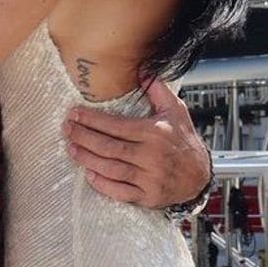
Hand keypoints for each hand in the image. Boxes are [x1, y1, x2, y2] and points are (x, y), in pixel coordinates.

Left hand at [63, 77, 210, 208]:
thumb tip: (142, 70)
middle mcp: (150, 156)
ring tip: (71, 148)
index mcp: (154, 133)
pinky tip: (89, 173)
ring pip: (111, 169)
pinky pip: (120, 192)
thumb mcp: (176, 111)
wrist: (200, 176)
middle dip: (84, 137)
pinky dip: (103, 184)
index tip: (75, 114)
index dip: (92, 120)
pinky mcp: (147, 196)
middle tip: (67, 129)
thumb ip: (158, 90)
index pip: (116, 126)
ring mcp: (149, 178)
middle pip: (109, 147)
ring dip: (87, 159)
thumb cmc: (185, 141)